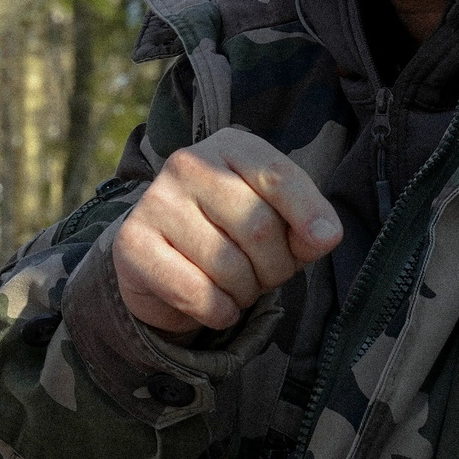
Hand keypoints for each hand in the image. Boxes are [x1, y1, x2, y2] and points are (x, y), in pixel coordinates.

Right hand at [114, 126, 341, 335]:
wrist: (162, 263)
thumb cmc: (232, 236)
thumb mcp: (276, 221)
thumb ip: (305, 224)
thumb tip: (324, 235)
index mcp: (229, 147)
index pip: (277, 175)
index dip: (307, 212)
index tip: (325, 240)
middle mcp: (186, 165)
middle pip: (257, 226)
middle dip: (275, 266)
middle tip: (266, 275)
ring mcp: (155, 202)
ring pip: (228, 265)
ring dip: (246, 293)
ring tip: (237, 287)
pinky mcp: (132, 244)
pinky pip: (196, 292)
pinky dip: (219, 312)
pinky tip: (216, 306)